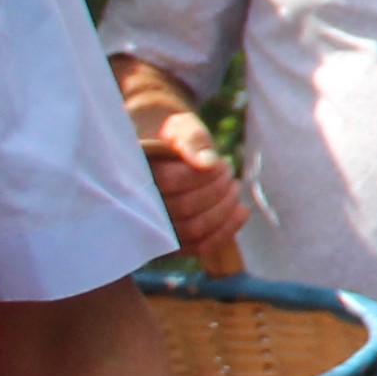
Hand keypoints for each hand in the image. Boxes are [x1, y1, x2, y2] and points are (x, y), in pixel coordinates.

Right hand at [134, 107, 247, 264]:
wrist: (166, 160)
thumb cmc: (174, 141)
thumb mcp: (181, 128)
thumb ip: (191, 139)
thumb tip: (207, 163)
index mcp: (135, 174)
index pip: (169, 181)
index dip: (203, 174)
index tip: (219, 163)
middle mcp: (138, 206)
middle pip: (184, 207)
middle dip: (217, 189)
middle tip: (228, 172)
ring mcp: (153, 230)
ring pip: (194, 230)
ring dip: (224, 209)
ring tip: (233, 188)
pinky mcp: (170, 246)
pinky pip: (200, 247)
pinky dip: (226, 231)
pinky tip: (241, 211)